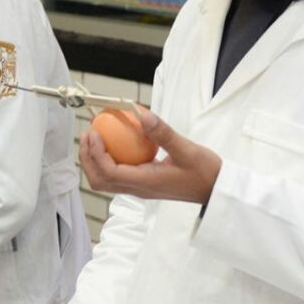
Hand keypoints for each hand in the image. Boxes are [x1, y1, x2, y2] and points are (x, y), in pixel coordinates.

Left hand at [80, 108, 221, 203]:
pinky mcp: (143, 184)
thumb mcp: (186, 149)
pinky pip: (117, 175)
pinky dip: (108, 160)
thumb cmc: (204, 172)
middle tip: (87, 134)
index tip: (94, 133)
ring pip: (106, 180)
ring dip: (94, 160)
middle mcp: (138, 189)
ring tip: (95, 137)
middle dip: (87, 158)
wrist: (215, 190)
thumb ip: (162, 133)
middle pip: (100, 180)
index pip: (109, 172)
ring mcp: (139, 188)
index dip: (96, 153)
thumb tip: (140, 114)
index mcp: (145, 183)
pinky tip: (114, 142)